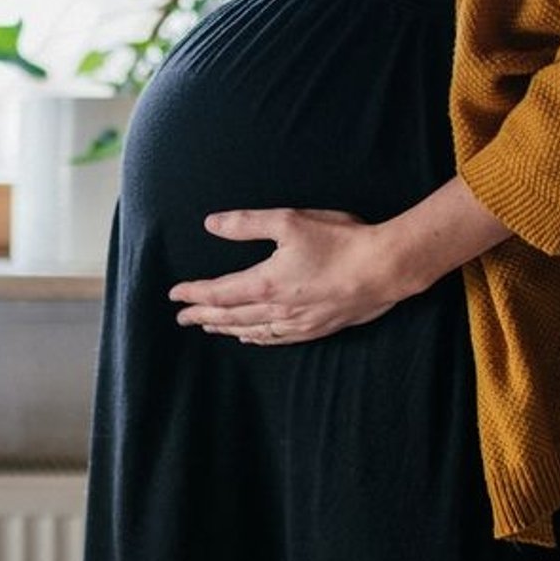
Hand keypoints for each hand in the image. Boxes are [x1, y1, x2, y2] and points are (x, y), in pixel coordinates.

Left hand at [168, 208, 419, 345]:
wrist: (385, 269)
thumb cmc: (340, 241)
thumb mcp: (290, 222)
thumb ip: (247, 223)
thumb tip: (211, 223)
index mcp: (265, 283)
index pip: (218, 292)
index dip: (193, 293)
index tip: (174, 294)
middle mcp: (276, 309)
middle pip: (229, 317)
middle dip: (202, 316)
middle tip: (181, 318)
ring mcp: (297, 322)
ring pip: (250, 330)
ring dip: (226, 329)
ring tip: (209, 327)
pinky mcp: (317, 328)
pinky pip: (275, 338)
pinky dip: (256, 338)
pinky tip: (251, 337)